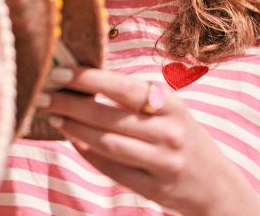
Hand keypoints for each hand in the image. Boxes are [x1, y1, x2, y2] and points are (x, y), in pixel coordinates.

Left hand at [40, 67, 259, 215]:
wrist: (216, 185)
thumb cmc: (183, 137)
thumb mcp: (171, 111)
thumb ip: (137, 97)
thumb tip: (86, 80)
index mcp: (171, 105)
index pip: (123, 88)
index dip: (88, 79)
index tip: (59, 72)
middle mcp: (169, 133)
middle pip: (109, 118)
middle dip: (71, 105)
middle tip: (43, 96)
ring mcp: (162, 162)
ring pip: (107, 144)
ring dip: (75, 130)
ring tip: (55, 117)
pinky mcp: (154, 188)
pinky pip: (113, 169)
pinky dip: (89, 155)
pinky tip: (73, 142)